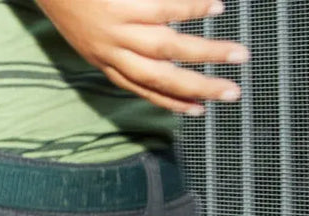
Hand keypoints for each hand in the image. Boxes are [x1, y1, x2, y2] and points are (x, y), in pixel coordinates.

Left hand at [36, 0, 248, 114]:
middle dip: (200, 87)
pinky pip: (164, 9)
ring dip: (207, 52)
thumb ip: (119, 45)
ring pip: (168, 47)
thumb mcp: (88, 33)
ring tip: (238, 53)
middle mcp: (112, 50)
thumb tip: (158, 50)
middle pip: (161, 77)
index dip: (172, 102)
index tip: (201, 111)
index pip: (143, 89)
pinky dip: (192, 8)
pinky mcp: (121, 5)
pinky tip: (215, 6)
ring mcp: (117, 28)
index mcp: (105, 59)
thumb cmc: (70, 1)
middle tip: (233, 92)